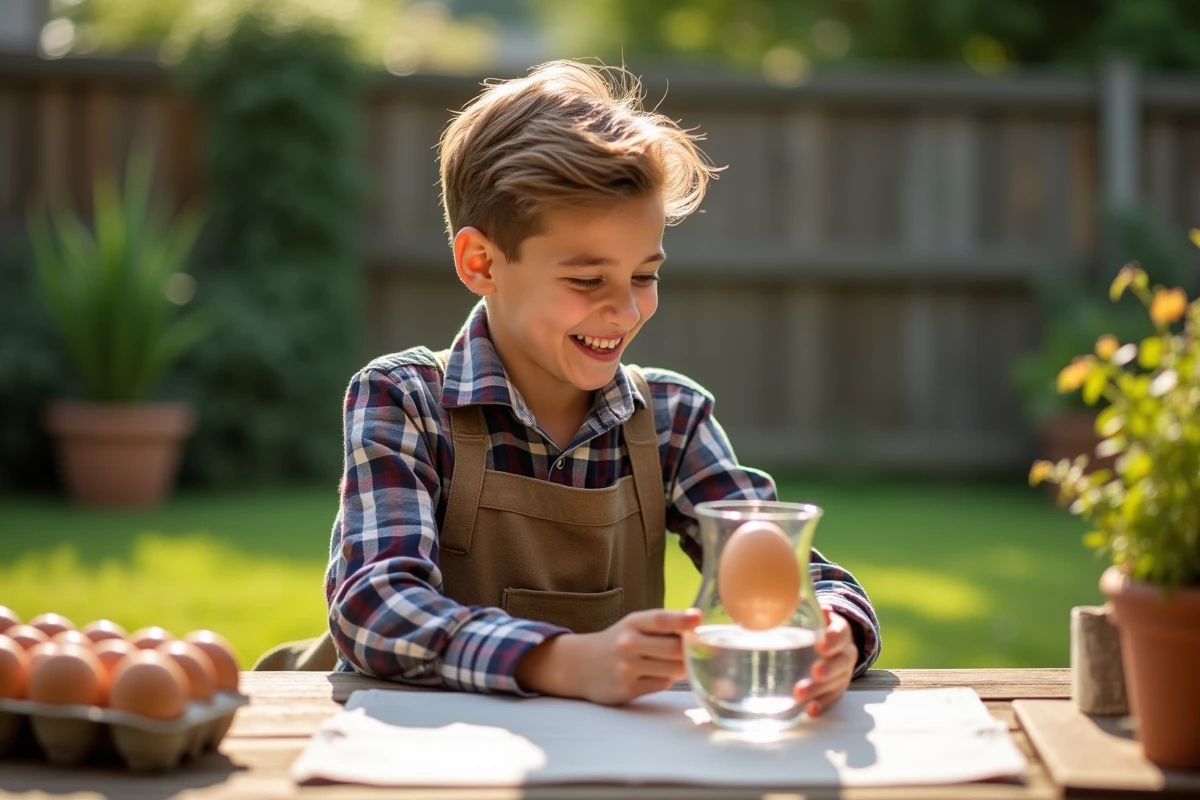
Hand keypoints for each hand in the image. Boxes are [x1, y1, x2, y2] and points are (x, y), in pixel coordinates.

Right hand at [515, 608, 700, 704]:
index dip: (681, 620)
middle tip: (694, 651)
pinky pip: (662, 684)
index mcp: (632, 623)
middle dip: (689, 652)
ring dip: (681, 667)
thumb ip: (661, 625)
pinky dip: (665, 679)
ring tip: (674, 663)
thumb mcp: (633, 626)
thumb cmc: (617, 642)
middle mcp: (628, 644)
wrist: (580, 665)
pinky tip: (654, 674)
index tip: (698, 618)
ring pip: (672, 670)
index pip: (660, 619)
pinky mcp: (627, 689)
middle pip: (674, 649)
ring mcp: (627, 668)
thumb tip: (697, 622)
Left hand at [794, 607, 857, 716]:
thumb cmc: (811, 624)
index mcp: (839, 630)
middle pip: (842, 661)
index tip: (822, 644)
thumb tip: (772, 591)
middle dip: (828, 668)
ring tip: (800, 695)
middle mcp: (845, 652)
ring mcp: (843, 672)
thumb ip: (795, 604)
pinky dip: (822, 704)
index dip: (833, 638)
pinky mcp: (836, 688)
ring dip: (819, 690)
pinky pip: (832, 698)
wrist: (829, 640)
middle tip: (815, 672)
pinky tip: (810, 711)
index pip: (840, 632)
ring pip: (836, 682)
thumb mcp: (807, 612)